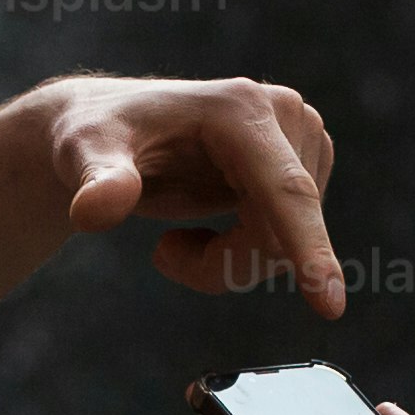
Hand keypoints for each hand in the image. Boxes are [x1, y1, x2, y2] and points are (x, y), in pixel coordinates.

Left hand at [32, 75, 342, 313]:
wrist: (106, 131)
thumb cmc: (94, 138)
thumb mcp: (83, 155)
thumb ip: (97, 182)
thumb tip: (94, 211)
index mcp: (241, 109)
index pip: (286, 191)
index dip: (308, 248)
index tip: (330, 306)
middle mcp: (284, 116)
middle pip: (283, 232)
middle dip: (226, 263)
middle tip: (165, 255)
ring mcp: (300, 139)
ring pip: (290, 243)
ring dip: (232, 261)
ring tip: (178, 241)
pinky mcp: (304, 163)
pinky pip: (291, 240)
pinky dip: (243, 254)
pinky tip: (205, 232)